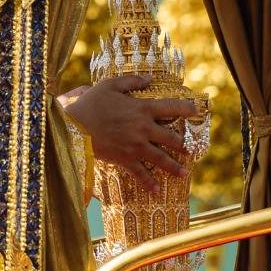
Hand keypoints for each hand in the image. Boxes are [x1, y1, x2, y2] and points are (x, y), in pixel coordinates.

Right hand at [61, 74, 200, 192]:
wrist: (74, 128)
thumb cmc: (91, 104)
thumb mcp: (110, 86)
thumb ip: (131, 81)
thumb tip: (148, 79)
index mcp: (142, 109)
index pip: (171, 107)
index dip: (186, 108)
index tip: (196, 111)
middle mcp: (144, 129)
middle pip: (171, 138)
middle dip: (182, 144)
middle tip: (190, 149)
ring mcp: (136, 147)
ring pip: (161, 159)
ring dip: (174, 167)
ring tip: (185, 174)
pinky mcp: (125, 160)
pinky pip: (140, 174)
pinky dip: (149, 183)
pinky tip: (156, 191)